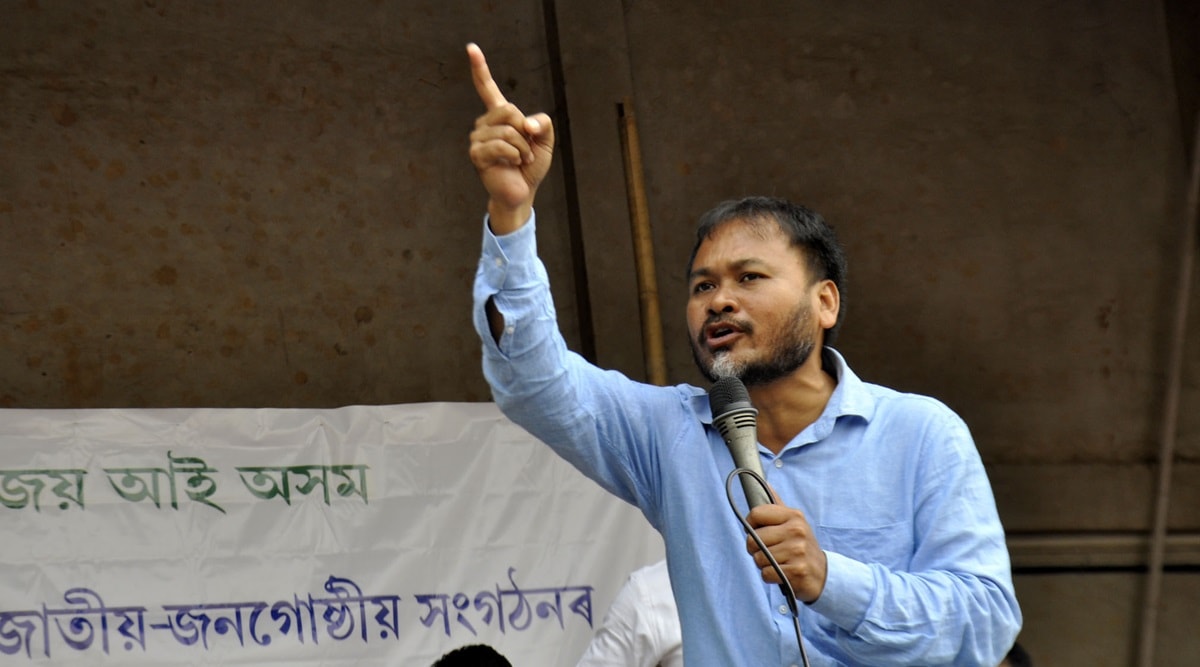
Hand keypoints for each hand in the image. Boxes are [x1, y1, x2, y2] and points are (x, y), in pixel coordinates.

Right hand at [466, 43, 554, 233]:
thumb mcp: (545, 141)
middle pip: (509, 110)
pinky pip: (501, 145)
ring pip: (508, 130)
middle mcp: (485, 123)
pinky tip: (513, 163)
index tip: (471, 48)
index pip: (487, 88)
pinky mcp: (477, 154)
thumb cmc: (531, 165)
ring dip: (522, 147)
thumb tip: (527, 124)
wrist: (522, 191)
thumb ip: (543, 124)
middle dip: (525, 131)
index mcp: (499, 115)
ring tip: (521, 159)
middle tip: (527, 148)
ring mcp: (478, 138)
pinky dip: (515, 155)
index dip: (479, 68)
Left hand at [746, 502, 827, 602]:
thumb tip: (765, 484)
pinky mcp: (797, 571)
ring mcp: (798, 551)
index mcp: (794, 516)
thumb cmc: (801, 546)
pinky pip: (766, 573)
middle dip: (755, 549)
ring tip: (777, 562)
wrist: (823, 573)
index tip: (756, 532)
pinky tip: (781, 573)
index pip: (756, 514)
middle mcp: (797, 531)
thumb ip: (778, 506)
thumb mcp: (794, 522)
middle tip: (768, 552)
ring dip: (763, 564)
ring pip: (759, 558)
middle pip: (754, 539)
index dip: (750, 525)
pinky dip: (769, 576)